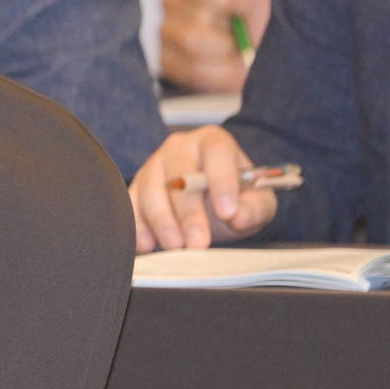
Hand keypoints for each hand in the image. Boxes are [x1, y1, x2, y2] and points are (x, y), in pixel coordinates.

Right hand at [129, 126, 276, 251]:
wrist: (213, 200)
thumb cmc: (236, 196)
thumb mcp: (258, 201)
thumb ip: (254, 207)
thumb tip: (238, 216)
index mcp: (214, 142)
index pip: (217, 151)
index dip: (222, 181)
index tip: (227, 212)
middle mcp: (180, 147)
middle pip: (179, 173)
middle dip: (188, 212)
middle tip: (198, 243)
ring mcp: (154, 165)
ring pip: (151, 188)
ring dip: (162, 221)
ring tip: (176, 246)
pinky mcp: (136, 187)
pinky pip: (131, 204)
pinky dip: (137, 226)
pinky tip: (149, 244)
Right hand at [159, 0, 275, 91]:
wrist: (267, 43)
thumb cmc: (264, 9)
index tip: (244, 3)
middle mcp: (173, 1)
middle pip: (195, 16)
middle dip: (228, 27)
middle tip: (243, 27)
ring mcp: (167, 32)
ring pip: (191, 42)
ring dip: (225, 50)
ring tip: (237, 46)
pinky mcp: (168, 61)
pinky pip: (191, 70)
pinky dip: (219, 72)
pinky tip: (229, 63)